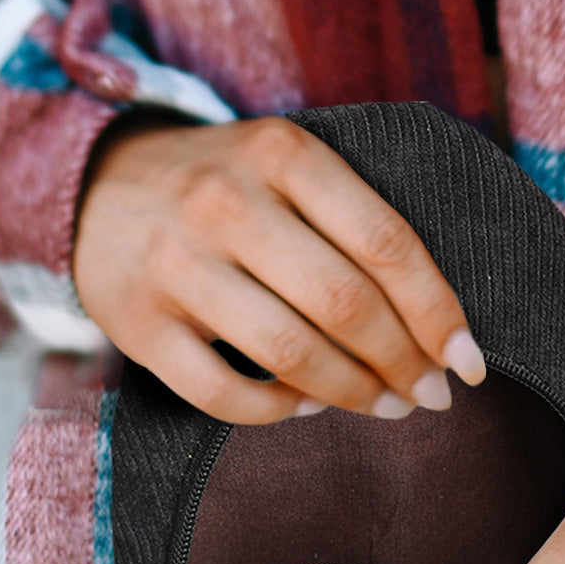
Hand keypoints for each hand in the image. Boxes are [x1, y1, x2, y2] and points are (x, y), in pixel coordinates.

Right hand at [72, 114, 485, 423]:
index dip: (438, 310)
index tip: (469, 359)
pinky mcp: (136, 322)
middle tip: (431, 393)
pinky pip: (220, 393)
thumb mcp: (287, 164)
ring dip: (352, 392)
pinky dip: (276, 411)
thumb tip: (439, 321)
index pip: (385, 241)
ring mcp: (176, 264)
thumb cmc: (225, 184)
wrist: (95, 182)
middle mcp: (226, 201)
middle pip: (344, 302)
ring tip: (383, 405)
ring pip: (289, 351)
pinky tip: (304, 404)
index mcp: (282, 152)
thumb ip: (355, 218)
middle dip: (404, 361)